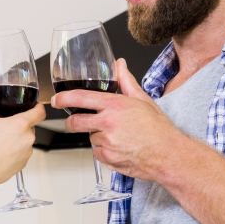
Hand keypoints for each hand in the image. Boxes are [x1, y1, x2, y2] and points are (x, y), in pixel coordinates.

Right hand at [0, 78, 44, 188]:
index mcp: (21, 125)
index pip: (40, 111)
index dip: (37, 106)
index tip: (34, 105)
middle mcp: (28, 139)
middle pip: (29, 125)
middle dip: (19, 124)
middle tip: (3, 125)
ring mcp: (26, 153)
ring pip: (25, 140)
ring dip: (16, 138)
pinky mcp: (22, 165)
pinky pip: (21, 153)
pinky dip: (13, 151)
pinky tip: (0, 151)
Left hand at [51, 58, 182, 181]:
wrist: (168, 155)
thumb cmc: (158, 129)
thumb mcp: (143, 100)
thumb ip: (126, 81)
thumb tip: (119, 65)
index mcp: (115, 105)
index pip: (81, 98)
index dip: (64, 98)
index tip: (56, 99)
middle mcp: (108, 123)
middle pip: (75, 122)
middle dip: (72, 122)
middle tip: (77, 122)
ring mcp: (106, 142)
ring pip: (89, 138)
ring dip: (96, 136)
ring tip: (116, 136)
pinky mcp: (107, 158)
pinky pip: (97, 153)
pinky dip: (103, 151)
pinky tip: (118, 148)